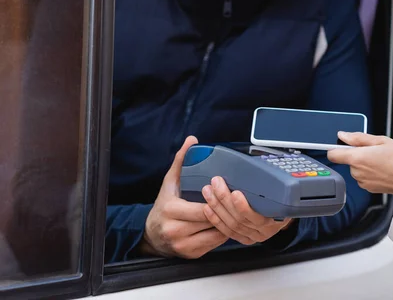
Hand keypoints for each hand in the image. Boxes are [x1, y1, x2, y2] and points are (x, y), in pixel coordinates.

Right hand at [140, 136, 227, 258]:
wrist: (151, 234)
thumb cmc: (164, 206)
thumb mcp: (170, 182)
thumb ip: (181, 161)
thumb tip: (192, 140)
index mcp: (170, 210)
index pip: (202, 208)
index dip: (217, 201)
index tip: (227, 192)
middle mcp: (175, 230)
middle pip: (211, 221)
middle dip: (225, 212)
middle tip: (237, 202)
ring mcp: (183, 245)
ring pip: (216, 234)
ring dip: (227, 223)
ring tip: (234, 212)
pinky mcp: (191, 255)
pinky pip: (215, 244)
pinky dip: (222, 233)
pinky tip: (226, 223)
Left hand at [202, 177, 291, 245]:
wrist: (287, 209)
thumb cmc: (282, 197)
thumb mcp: (281, 188)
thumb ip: (268, 182)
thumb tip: (253, 164)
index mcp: (277, 218)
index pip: (258, 216)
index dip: (243, 207)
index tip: (235, 193)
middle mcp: (265, 230)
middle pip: (240, 219)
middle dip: (224, 199)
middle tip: (216, 183)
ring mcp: (254, 235)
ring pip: (232, 224)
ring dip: (217, 206)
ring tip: (209, 191)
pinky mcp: (244, 238)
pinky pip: (227, 231)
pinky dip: (216, 219)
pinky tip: (208, 208)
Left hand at [327, 132, 392, 194]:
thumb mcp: (382, 140)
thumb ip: (359, 138)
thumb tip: (343, 135)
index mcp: (358, 158)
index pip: (333, 154)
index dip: (335, 148)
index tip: (342, 144)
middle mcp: (358, 173)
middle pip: (348, 160)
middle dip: (358, 154)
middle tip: (376, 150)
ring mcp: (364, 183)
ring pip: (358, 169)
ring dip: (366, 163)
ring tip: (384, 159)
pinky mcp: (371, 189)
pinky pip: (365, 177)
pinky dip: (372, 172)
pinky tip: (386, 168)